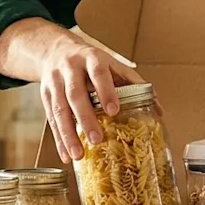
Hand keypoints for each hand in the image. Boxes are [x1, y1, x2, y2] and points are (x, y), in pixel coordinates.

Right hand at [0, 18, 145, 162]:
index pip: (98, 73)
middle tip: (97, 140)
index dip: (106, 91)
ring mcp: (54, 82)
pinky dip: (58, 139)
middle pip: (75, 94)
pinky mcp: (44, 96)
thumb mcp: (113, 65)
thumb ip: (134, 85)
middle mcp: (70, 68)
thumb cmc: (90, 62)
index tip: (113, 111)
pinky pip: (50, 120)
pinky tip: (66, 155)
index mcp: (91, 58)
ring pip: (59, 109)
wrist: (55, 50)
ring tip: (79, 155)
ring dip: (68, 134)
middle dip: (85, 118)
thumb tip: (159, 110)